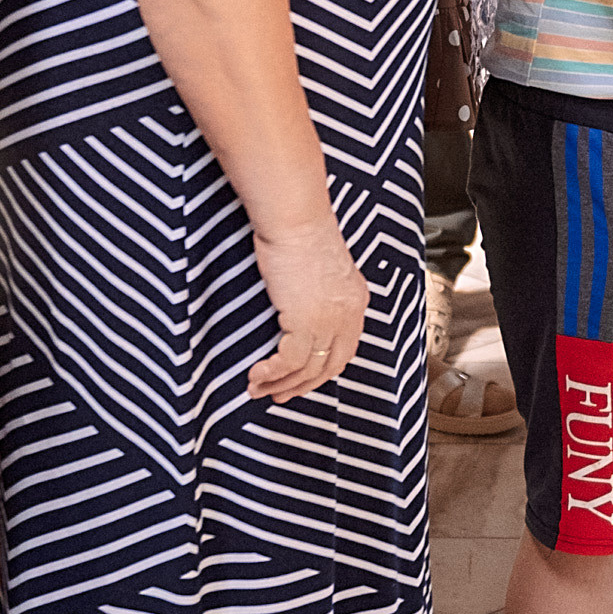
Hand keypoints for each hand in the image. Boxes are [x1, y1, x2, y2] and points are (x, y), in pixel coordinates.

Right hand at [249, 216, 368, 401]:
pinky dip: (271, 373)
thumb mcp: (319, 267)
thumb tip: (298, 306)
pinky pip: (289, 362)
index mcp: (356, 300)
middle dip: (303, 385)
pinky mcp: (306, 322)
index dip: (322, 368)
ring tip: (259, 389)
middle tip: (280, 394)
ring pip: (308, 370)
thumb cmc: (301, 231)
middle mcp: (349, 315)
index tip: (303, 377)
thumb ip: (318, 291)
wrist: (295, 219)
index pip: (345, 348)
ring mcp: (330, 321)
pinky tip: (256, 376)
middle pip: (330, 366)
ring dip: (282, 385)